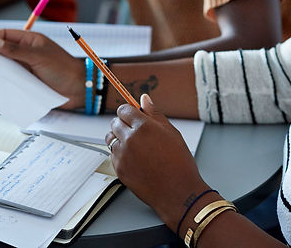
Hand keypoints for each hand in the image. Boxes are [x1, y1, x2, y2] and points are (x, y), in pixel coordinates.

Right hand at [0, 28, 84, 108]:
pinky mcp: (27, 82)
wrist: (79, 89)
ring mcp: (26, 68)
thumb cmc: (64, 68)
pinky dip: (2, 83)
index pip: (6, 35)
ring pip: (5, 67)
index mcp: (30, 41)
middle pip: (2, 52)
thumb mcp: (38, 57)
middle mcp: (26, 53)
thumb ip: (16, 50)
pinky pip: (10, 81)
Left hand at [107, 95, 208, 230]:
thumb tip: (145, 99)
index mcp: (144, 127)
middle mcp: (129, 139)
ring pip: (111, 139)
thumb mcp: (171, 132)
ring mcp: (122, 155)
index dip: (129, 111)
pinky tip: (135, 158)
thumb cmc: (179, 162)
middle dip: (123, 123)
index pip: (124, 110)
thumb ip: (154, 114)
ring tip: (135, 145)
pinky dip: (120, 153)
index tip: (134, 115)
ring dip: (119, 138)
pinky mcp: (119, 169)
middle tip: (137, 131)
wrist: (177, 191)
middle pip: (115, 123)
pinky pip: (112, 155)